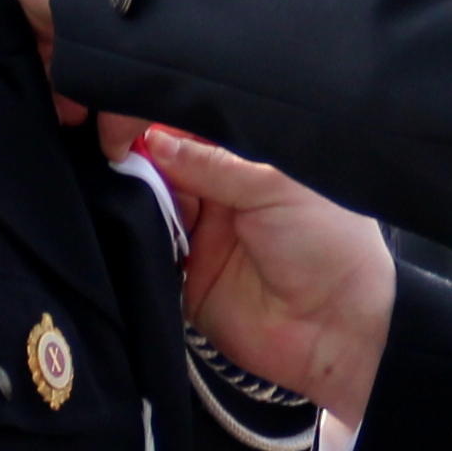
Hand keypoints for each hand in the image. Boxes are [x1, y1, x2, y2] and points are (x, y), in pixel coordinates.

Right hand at [123, 128, 392, 423]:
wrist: (338, 331)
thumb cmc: (327, 246)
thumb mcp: (275, 187)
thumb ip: (214, 163)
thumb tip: (152, 140)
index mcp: (247, 159)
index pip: (189, 124)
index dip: (153, 118)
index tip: (120, 125)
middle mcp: (219, 190)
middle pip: (158, 159)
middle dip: (132, 153)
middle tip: (113, 155)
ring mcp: (198, 233)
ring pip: (144, 201)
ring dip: (129, 194)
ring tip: (120, 190)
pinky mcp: (182, 276)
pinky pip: (144, 249)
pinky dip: (128, 237)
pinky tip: (120, 225)